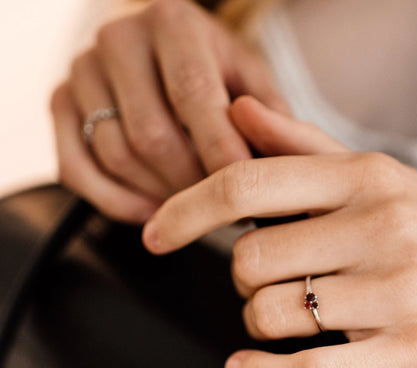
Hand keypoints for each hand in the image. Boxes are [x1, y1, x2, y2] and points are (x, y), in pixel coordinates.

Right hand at [51, 0, 286, 223]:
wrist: (162, 48)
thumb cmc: (216, 70)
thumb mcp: (252, 79)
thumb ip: (270, 117)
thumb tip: (274, 163)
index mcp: (173, 23)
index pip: (194, 95)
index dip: (219, 151)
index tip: (247, 192)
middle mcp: (119, 38)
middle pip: (151, 135)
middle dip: (190, 184)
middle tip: (222, 208)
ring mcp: (81, 69)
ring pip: (117, 156)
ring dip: (159, 196)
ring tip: (195, 209)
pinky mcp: (58, 102)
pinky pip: (75, 169)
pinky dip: (115, 202)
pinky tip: (153, 213)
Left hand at [142, 96, 416, 367]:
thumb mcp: (378, 177)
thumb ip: (303, 144)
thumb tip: (238, 112)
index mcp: (366, 177)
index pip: (247, 184)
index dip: (185, 211)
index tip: (153, 235)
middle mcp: (384, 227)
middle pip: (252, 262)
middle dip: (245, 282)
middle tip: (271, 285)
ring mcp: (400, 294)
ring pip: (275, 315)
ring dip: (263, 323)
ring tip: (295, 315)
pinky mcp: (412, 353)